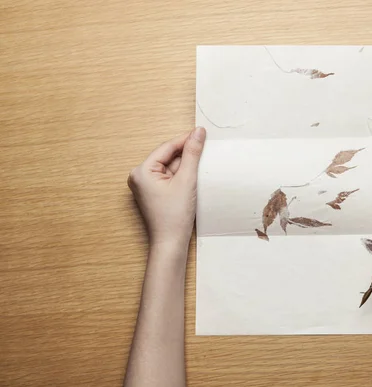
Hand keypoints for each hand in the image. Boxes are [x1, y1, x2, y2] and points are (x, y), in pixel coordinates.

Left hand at [128, 127, 205, 247]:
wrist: (171, 243)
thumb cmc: (174, 216)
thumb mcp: (187, 180)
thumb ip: (193, 154)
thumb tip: (198, 132)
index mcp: (141, 171)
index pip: (167, 148)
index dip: (185, 140)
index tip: (202, 133)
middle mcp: (140, 177)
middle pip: (168, 157)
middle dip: (187, 154)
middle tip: (206, 148)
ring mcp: (146, 186)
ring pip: (171, 168)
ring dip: (186, 166)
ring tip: (202, 166)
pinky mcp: (155, 194)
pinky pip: (170, 178)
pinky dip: (183, 176)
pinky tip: (195, 178)